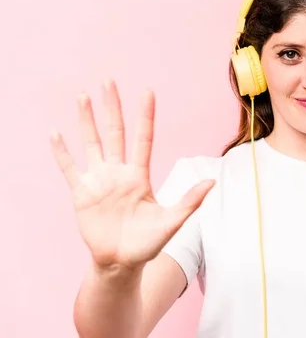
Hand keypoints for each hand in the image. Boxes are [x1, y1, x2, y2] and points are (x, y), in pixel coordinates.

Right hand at [50, 80, 214, 270]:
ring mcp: (99, 181)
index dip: (145, 116)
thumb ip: (190, 202)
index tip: (147, 92)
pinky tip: (55, 133)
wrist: (121, 262)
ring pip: (91, 143)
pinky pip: (69, 168)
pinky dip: (61, 152)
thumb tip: (212, 182)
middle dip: (112, 108)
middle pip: (114, 133)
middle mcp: (118, 172)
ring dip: (86, 120)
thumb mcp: (172, 222)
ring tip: (83, 96)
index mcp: (139, 176)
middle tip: (109, 81)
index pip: (143, 139)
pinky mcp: (81, 193)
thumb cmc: (148, 243)